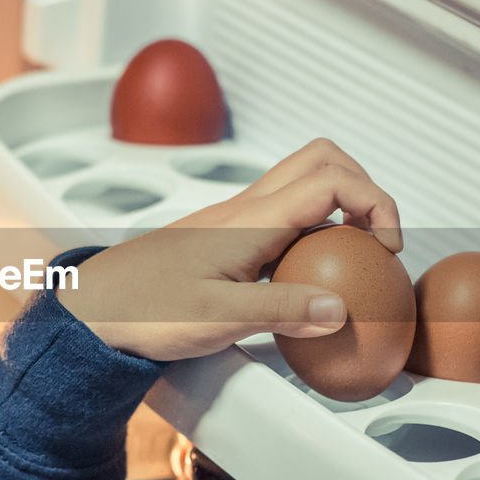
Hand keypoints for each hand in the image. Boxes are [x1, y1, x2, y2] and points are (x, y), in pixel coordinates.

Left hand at [57, 138, 401, 360]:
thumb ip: (279, 312)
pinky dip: (314, 227)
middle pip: (322, 160)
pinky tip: (308, 273)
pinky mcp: (226, 237)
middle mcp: (245, 209)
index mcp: (250, 221)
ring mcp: (235, 220)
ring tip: (351, 257)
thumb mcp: (214, 319)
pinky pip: (284, 212)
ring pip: (303, 181)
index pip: (331, 181)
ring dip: (340, 205)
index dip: (375, 203)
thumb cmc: (140, 309)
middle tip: (378, 241)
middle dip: (366, 189)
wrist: (91, 308)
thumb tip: (339, 309)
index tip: (387, 248)